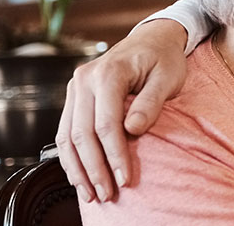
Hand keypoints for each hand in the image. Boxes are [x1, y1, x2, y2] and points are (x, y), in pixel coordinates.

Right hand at [56, 19, 188, 202]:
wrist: (152, 39)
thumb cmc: (164, 58)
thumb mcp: (168, 76)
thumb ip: (151, 102)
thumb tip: (133, 130)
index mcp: (109, 72)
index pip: (106, 123)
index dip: (114, 154)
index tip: (125, 178)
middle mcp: (84, 80)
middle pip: (82, 133)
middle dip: (94, 168)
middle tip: (107, 194)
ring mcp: (76, 88)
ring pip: (67, 136)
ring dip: (78, 168)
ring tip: (91, 193)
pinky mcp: (74, 97)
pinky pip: (66, 131)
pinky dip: (71, 157)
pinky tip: (80, 176)